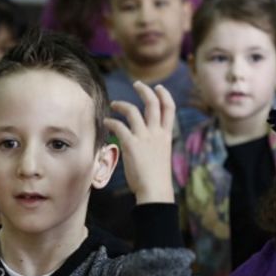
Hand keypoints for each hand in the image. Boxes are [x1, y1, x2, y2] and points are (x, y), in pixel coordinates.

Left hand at [105, 81, 174, 203]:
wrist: (155, 191)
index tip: (159, 88)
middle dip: (145, 90)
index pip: (170, 109)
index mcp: (166, 136)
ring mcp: (144, 138)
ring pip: (133, 111)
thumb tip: (144, 143)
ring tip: (114, 104)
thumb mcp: (161, 157)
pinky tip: (106, 122)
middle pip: (153, 103)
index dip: (165, 95)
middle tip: (137, 84)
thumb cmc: (156, 179)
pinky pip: (119, 126)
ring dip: (122, 104)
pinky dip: (111, 122)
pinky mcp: (131, 144)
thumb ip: (154, 146)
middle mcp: (156, 133)